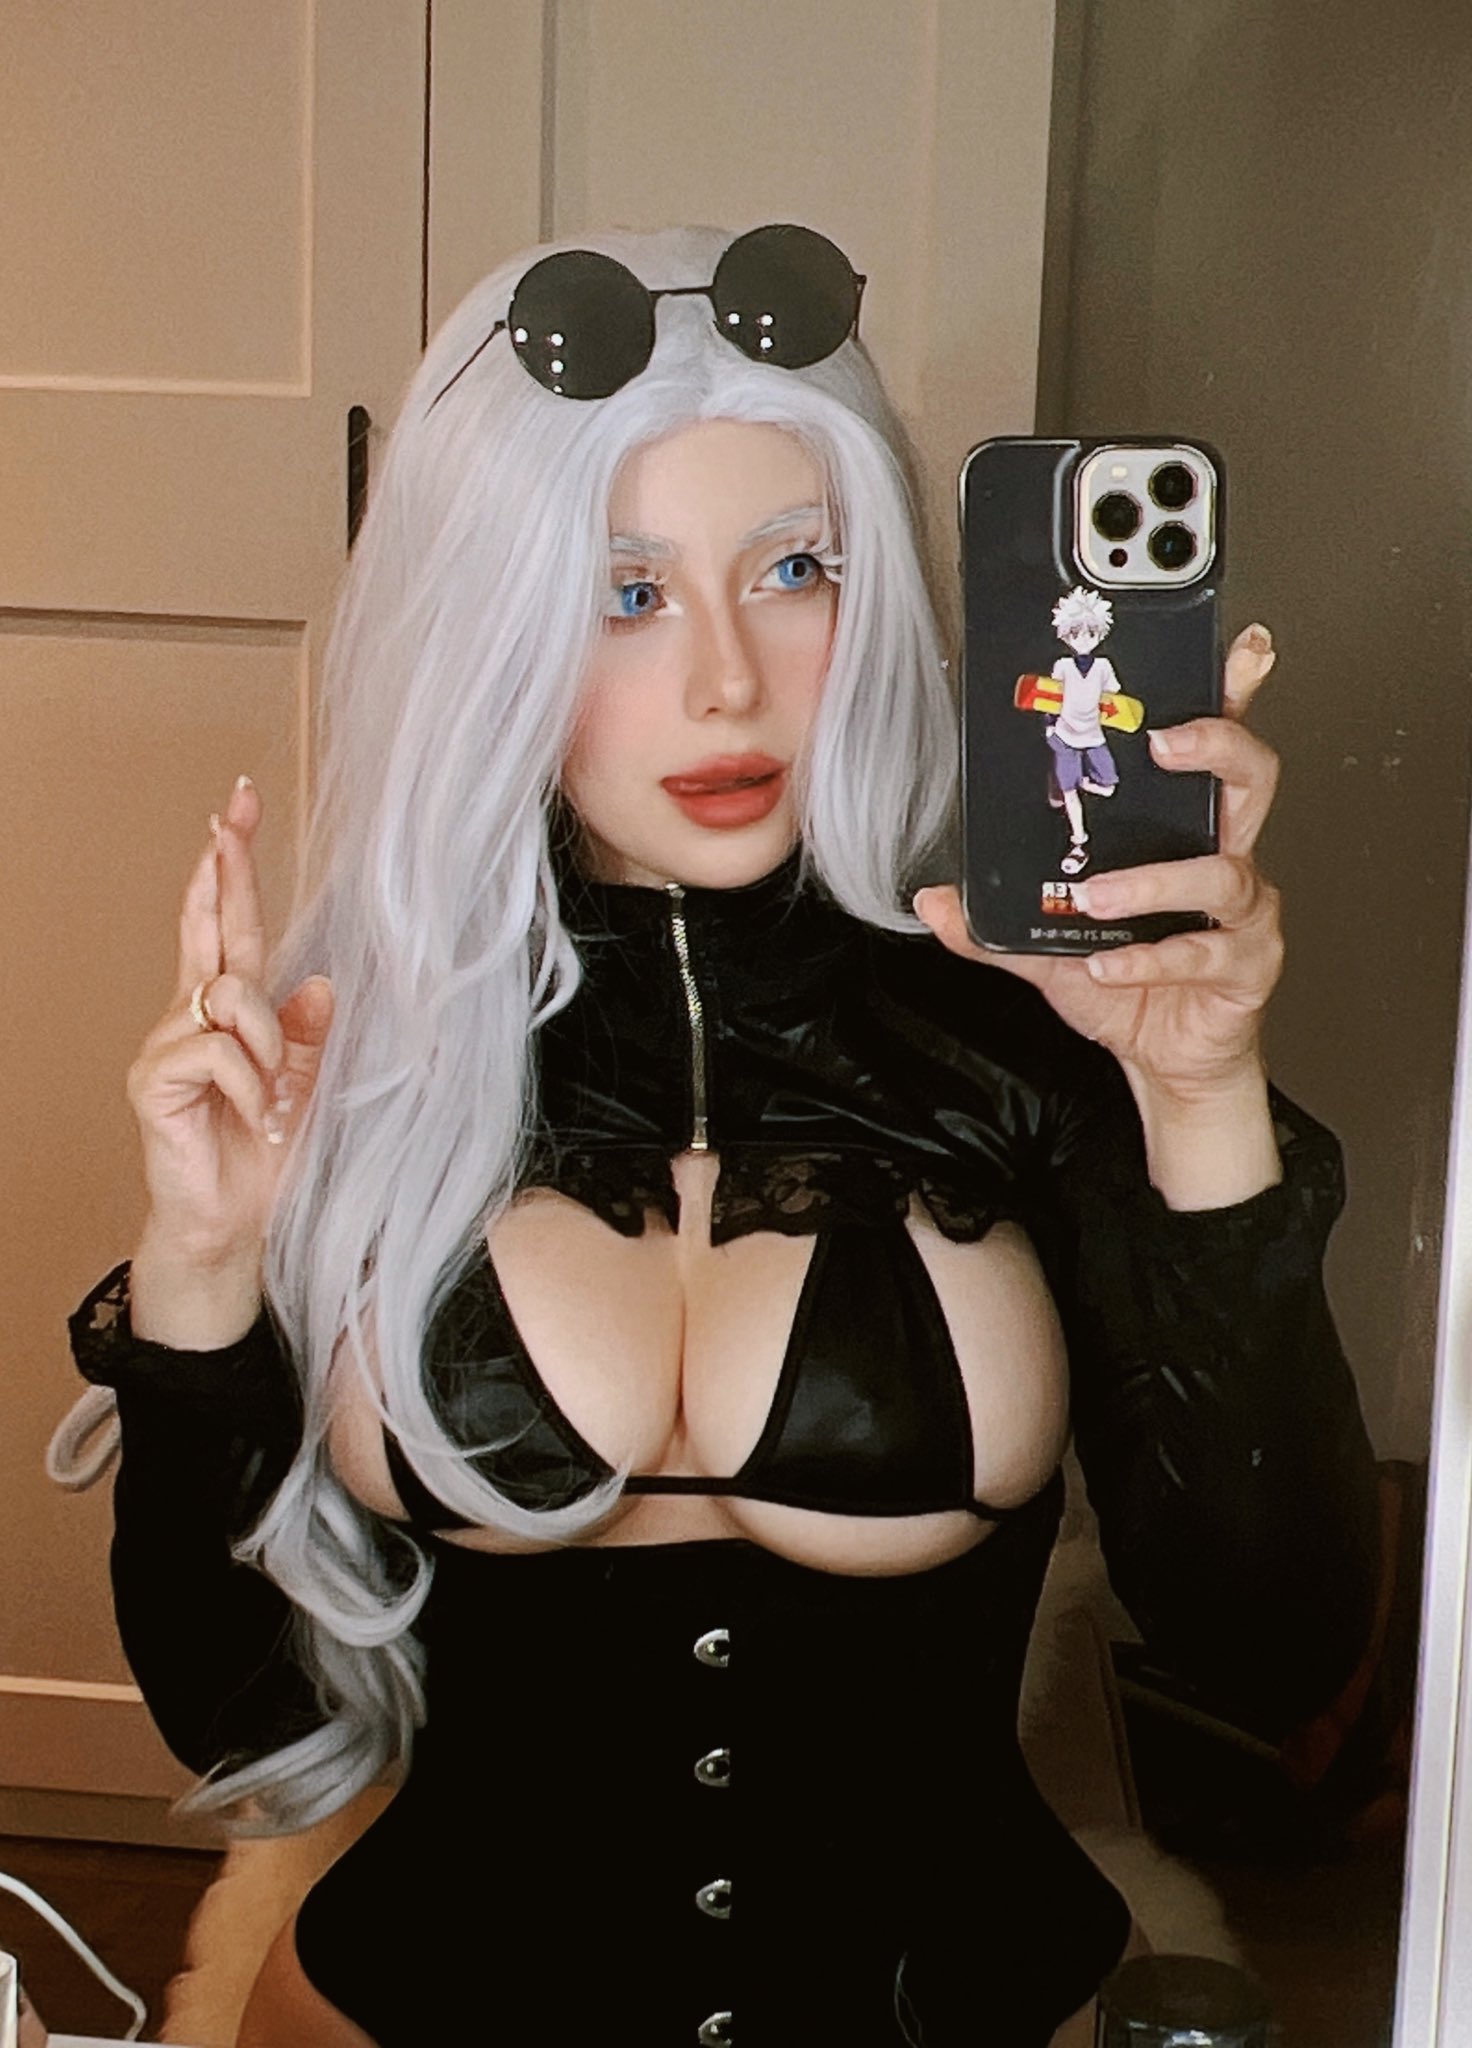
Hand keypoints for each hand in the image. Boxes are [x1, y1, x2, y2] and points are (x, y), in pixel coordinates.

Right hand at [126, 776, 333, 1267]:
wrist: (233, 1224)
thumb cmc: (262, 1157)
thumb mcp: (304, 1087)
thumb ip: (306, 1036)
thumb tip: (319, 982)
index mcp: (229, 1010)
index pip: (230, 927)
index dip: (231, 870)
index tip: (234, 811)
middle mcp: (190, 1016)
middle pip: (209, 928)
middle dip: (223, 870)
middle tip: (230, 814)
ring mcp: (165, 1044)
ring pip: (230, 996)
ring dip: (266, 1043)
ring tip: (271, 1096)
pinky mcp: (153, 1080)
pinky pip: (216, 1049)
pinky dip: (250, 1082)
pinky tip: (251, 1115)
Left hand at [916, 624, 1281, 1107]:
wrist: (1165, 1055)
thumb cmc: (1128, 981)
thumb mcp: (1047, 942)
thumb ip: (993, 919)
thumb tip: (932, 899)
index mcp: (1182, 829)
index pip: (1212, 749)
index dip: (1232, 695)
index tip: (1234, 651)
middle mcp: (1225, 856)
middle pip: (1249, 779)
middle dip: (1216, 747)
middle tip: (1167, 741)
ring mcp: (1244, 911)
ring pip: (1224, 871)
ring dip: (1153, 881)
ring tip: (1097, 896)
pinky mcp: (1246, 966)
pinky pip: (1201, 952)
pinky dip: (1148, 959)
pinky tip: (1108, 966)